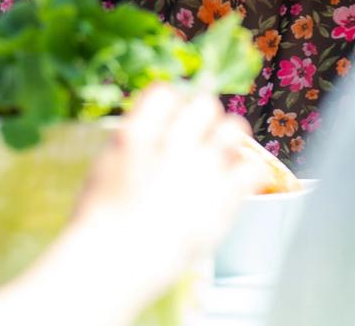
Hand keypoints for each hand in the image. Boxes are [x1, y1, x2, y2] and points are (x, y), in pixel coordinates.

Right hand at [66, 85, 262, 301]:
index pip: (166, 91)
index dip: (170, 105)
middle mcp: (173, 144)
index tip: (170, 120)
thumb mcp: (105, 166)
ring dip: (228, 141)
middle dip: (203, 119)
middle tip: (198, 141)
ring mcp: (201, 169)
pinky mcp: (224, 198)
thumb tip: (155, 128)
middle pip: (205, 103)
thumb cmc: (101, 221)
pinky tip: (236, 184)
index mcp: (138, 132)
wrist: (113, 264)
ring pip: (235, 128)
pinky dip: (248, 172)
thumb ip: (134, 141)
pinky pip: (253, 168)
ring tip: (219, 160)